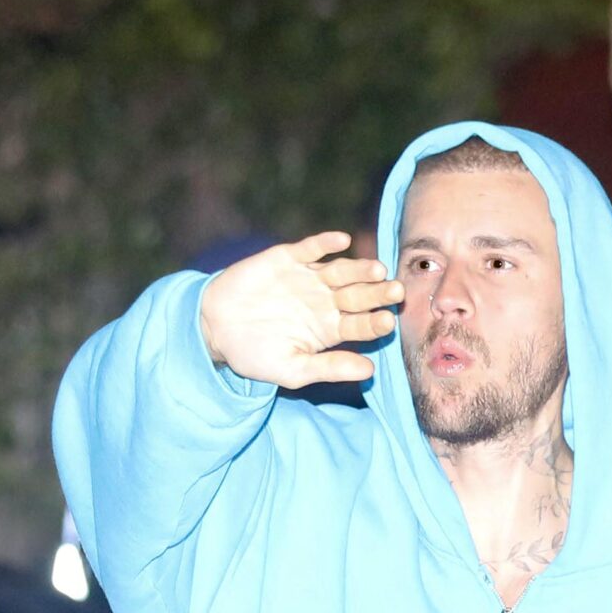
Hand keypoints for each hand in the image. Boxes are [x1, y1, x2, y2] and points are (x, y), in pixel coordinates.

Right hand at [198, 234, 401, 389]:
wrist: (215, 328)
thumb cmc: (255, 355)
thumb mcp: (293, 370)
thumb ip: (330, 369)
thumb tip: (369, 371)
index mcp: (331, 330)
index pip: (361, 325)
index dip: (375, 323)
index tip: (388, 322)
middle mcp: (326, 302)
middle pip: (359, 296)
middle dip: (377, 293)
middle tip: (396, 290)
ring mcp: (309, 278)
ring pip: (342, 271)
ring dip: (359, 268)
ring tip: (376, 268)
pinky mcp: (289, 258)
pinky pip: (312, 248)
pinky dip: (326, 243)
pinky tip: (343, 241)